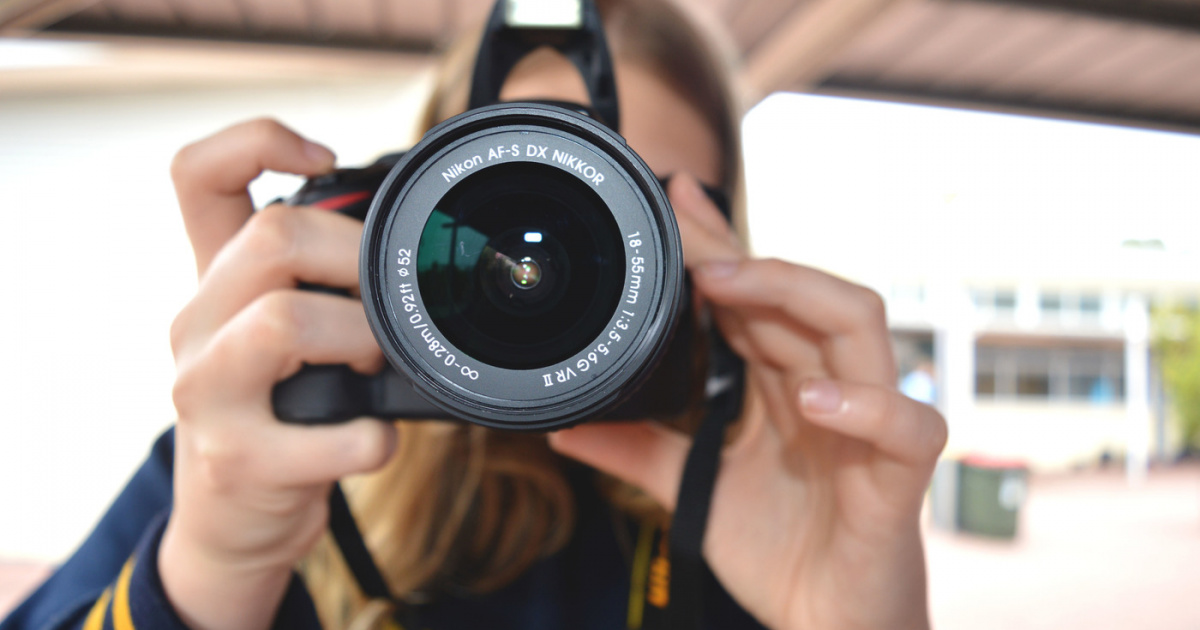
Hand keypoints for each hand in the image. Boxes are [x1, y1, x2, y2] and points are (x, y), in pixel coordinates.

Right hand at [160, 119, 397, 629]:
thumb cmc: (275, 413)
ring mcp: (206, 393)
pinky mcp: (237, 459)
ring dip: (361, 342)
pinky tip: (377, 441)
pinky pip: (332, 433)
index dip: (258, 141)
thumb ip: (325, 286)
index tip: (323, 158)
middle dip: (356, 261)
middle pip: (270, 237)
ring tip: (373, 369)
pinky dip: (375, 439)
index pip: (198, 175)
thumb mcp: (281, 338)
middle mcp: (195, 324)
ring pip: (284, 321)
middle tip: (382, 306)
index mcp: (213, 282)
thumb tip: (417, 251)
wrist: (230, 521)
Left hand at [550, 174, 946, 629]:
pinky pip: (908, 425)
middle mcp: (832, 389)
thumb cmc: (782, 553)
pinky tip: (813, 398)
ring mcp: (871, 427)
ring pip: (861, 326)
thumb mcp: (693, 491)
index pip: (759, 298)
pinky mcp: (900, 479)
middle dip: (746, 252)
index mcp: (787, 385)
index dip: (721, 246)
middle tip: (686, 227)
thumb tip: (566, 429)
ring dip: (794, 295)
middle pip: (805, 292)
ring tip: (729, 287)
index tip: (674, 201)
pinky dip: (866, 405)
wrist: (829, 626)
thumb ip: (639, 452)